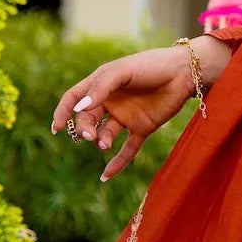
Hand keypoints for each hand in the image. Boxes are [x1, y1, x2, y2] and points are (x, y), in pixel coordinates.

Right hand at [51, 37, 230, 181]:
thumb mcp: (122, 71)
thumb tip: (79, 108)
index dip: (63, 112)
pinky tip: (105, 176)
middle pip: (87, 119)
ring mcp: (126, 116)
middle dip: (84, 129)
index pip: (74, 99)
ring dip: (101, 142)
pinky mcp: (143, 128)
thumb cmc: (151, 65)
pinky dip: (117, 163)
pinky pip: (127, 150)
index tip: (57, 127)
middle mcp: (111, 102)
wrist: (184, 72)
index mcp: (101, 84)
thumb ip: (101, 88)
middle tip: (90, 136)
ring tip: (104, 144)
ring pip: (105, 135)